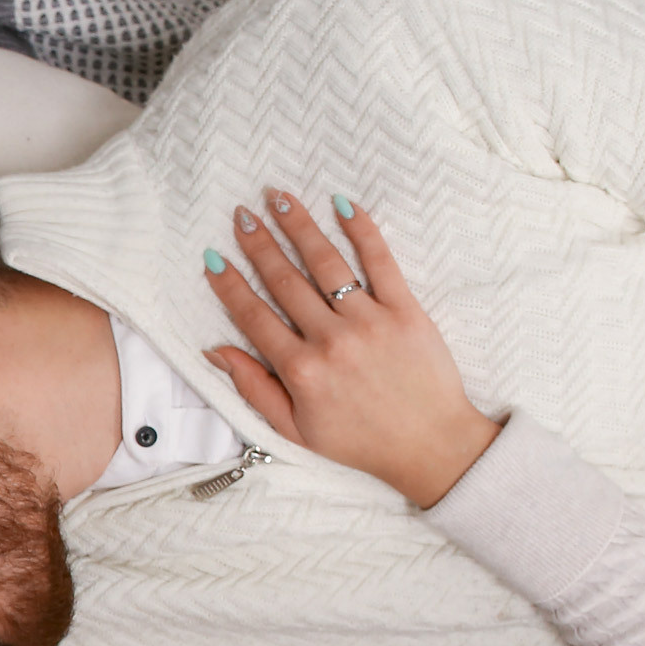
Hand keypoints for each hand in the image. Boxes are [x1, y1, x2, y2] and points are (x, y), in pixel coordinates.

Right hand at [201, 190, 500, 508]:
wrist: (430, 446)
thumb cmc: (360, 442)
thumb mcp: (293, 430)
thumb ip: (254, 388)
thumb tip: (217, 353)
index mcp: (300, 371)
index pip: (253, 316)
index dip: (229, 284)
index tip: (213, 258)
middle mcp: (331, 340)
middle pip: (285, 281)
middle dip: (259, 244)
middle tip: (242, 215)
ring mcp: (370, 322)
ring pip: (326, 264)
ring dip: (299, 227)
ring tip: (279, 199)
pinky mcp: (406, 311)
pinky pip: (381, 261)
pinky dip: (362, 230)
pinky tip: (343, 205)